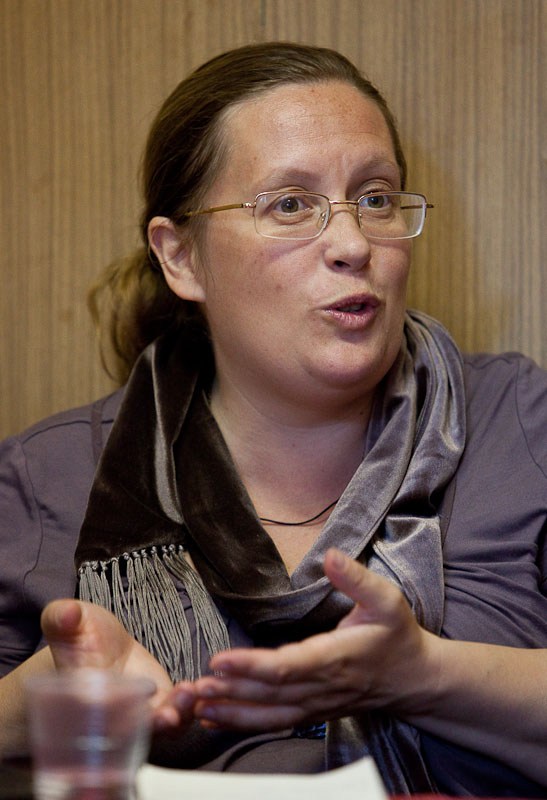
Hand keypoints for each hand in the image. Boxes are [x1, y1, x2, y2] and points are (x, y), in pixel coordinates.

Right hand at [41, 599, 197, 731]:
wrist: (100, 644)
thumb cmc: (78, 634)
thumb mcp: (65, 621)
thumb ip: (61, 617)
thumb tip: (67, 613)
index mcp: (82, 699)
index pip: (95, 716)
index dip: (111, 715)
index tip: (129, 707)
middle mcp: (111, 715)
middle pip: (131, 732)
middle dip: (151, 726)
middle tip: (168, 715)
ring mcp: (138, 713)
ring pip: (159, 726)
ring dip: (176, 716)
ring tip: (189, 693)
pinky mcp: (160, 704)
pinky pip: (178, 714)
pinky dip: (190, 708)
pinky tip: (199, 688)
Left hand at [190, 548, 439, 730]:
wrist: (415, 680)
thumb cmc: (397, 636)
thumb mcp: (387, 599)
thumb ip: (357, 578)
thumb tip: (330, 555)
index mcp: (337, 658)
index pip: (288, 667)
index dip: (252, 667)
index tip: (221, 660)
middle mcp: (322, 686)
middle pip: (270, 694)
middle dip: (231, 691)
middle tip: (194, 685)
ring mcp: (316, 704)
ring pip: (269, 714)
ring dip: (232, 711)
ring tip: (196, 703)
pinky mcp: (311, 712)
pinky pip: (274, 722)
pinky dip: (243, 722)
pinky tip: (215, 717)